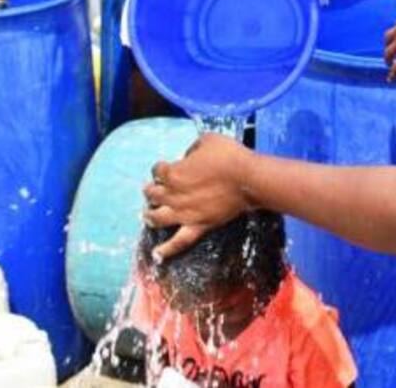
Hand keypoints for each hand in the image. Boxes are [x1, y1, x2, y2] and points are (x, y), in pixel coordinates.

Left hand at [143, 134, 254, 260]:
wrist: (248, 179)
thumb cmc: (229, 156)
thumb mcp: (207, 140)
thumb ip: (192, 148)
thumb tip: (189, 156)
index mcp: (174, 173)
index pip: (157, 170)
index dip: (159, 168)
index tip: (163, 167)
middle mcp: (174, 195)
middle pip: (153, 194)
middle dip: (150, 190)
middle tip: (151, 189)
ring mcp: (185, 213)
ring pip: (158, 218)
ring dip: (149, 216)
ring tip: (147, 215)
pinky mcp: (198, 225)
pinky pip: (179, 241)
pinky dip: (167, 250)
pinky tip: (157, 254)